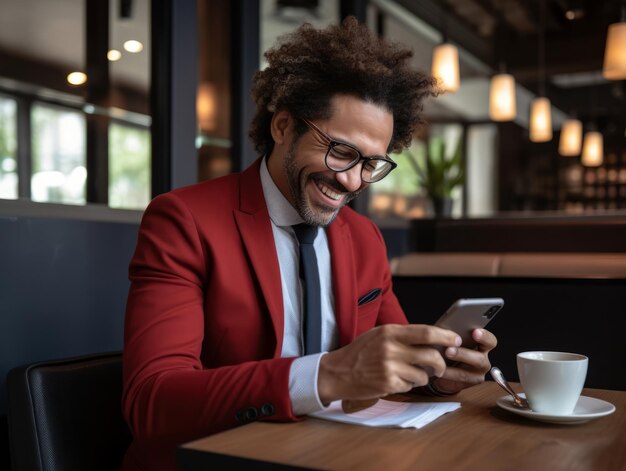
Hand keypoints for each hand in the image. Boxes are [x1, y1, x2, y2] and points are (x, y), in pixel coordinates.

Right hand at [317, 324, 461, 403]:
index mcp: (390, 332)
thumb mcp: (378, 335)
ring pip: (423, 374)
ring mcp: (390, 367)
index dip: (445, 336)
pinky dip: (407, 385)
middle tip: (439, 366)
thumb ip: (402, 335)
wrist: (337, 372)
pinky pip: (410, 386)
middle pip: (431, 355)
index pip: (426, 332)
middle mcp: (391, 348)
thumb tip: (431, 338)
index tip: (455, 340)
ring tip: (408, 374)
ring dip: (421, 377)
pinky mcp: (388, 384)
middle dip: (440, 363)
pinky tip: (394, 381)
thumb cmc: (359, 352)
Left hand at [430, 328, 497, 394]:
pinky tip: (440, 371)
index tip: (475, 332)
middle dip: (463, 354)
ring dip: (453, 369)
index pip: (490, 341)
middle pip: (480, 359)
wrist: (444, 367)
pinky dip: (448, 376)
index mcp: (482, 346)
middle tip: (449, 350)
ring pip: (468, 373)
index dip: (484, 336)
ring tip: (441, 364)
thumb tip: (443, 330)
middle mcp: (483, 360)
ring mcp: (477, 374)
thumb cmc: (450, 348)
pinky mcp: (469, 384)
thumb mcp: (452, 340)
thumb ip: (453, 335)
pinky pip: (459, 382)